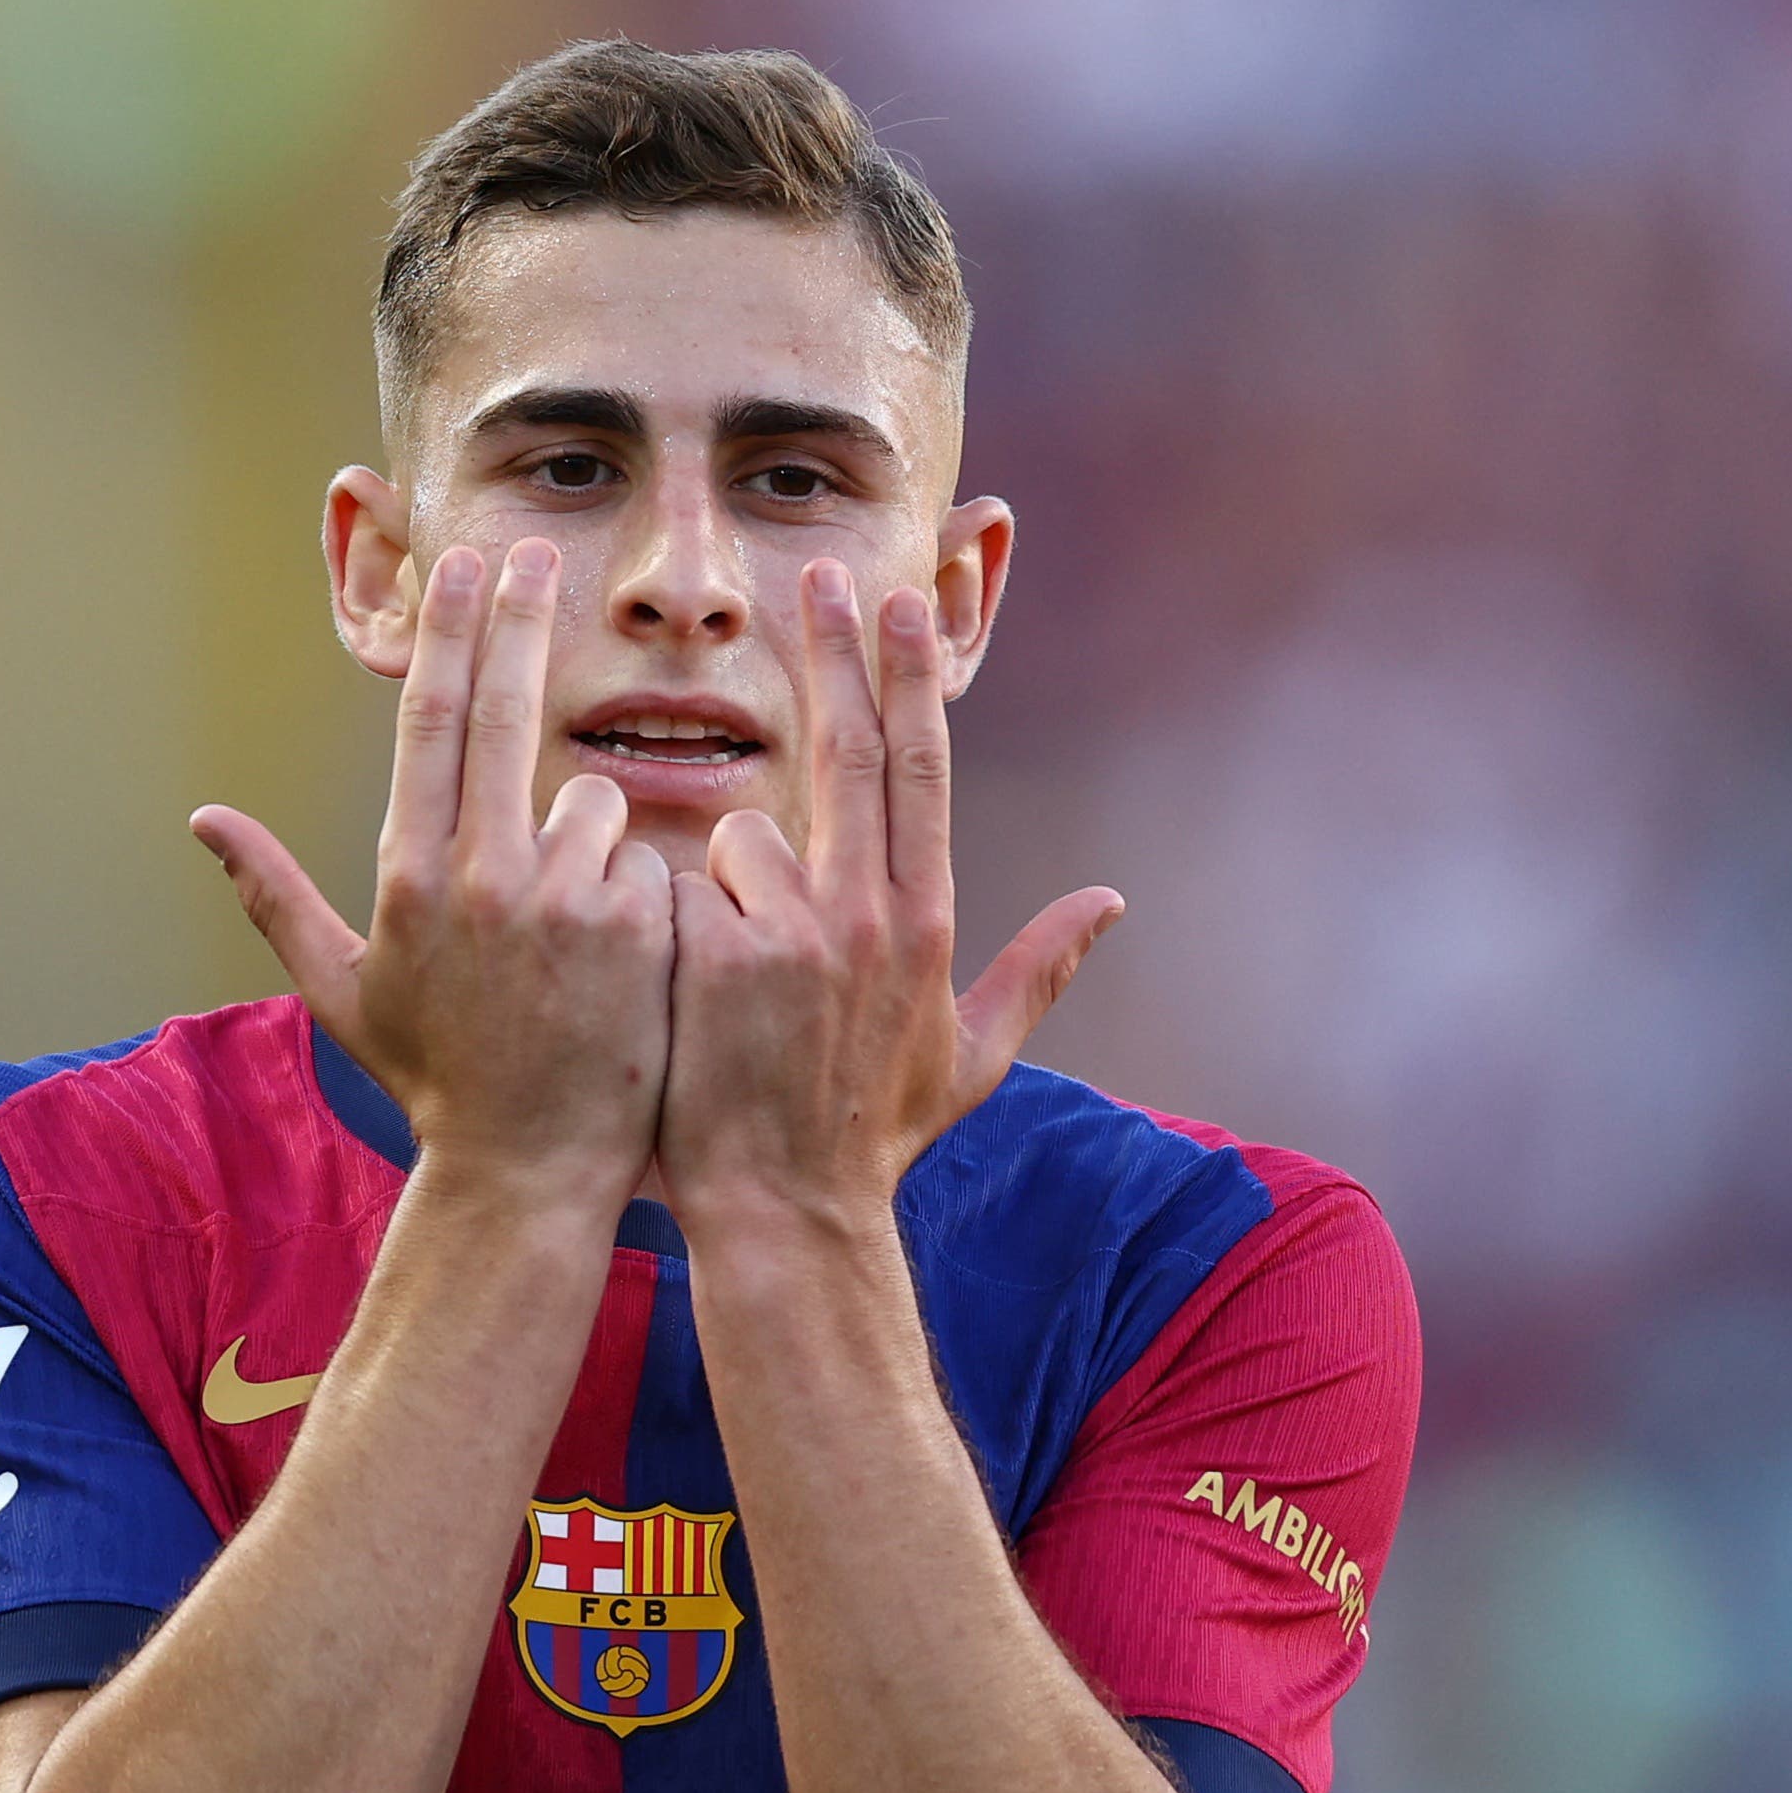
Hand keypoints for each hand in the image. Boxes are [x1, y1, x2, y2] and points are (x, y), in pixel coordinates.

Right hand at [196, 538, 673, 1208]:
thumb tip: (202, 822)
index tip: (465, 561)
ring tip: (579, 939)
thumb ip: (276, 896)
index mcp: (410, 876)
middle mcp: (480, 874)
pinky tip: (630, 966)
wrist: (531, 1171)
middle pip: (505, 709)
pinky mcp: (635, 928)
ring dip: (590, 844)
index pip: (432, 720)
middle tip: (529, 555)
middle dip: (515, 619)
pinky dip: (643, 896)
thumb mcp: (345, 992)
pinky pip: (648, 863)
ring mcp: (562, 900)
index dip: (450, 631)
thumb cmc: (439, 1081)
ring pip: (591, 800)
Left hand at [657, 562, 1121, 1231]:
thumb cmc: (870, 1138)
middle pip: (853, 750)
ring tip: (728, 983)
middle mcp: (872, 915)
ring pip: (744, 840)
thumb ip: (1038, 970)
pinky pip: (686, 890)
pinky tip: (688, 998)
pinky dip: (677, 924)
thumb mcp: (969, 1059)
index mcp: (926, 922)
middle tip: (816, 577)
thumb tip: (1114, 902)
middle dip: (837, 653)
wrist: (786, 1216)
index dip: (908, 676)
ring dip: (727, 888)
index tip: (895, 598)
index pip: (920, 768)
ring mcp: (797, 935)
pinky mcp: (725, 958)